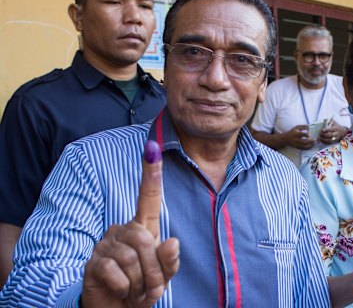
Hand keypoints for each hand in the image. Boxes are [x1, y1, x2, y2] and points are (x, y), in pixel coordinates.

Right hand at [81, 141, 179, 307]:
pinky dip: (125, 288)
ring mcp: (105, 246)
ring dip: (141, 282)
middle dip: (155, 271)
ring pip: (133, 258)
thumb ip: (169, 262)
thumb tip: (172, 242)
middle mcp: (122, 232)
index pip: (148, 199)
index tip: (152, 148)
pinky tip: (120, 291)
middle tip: (150, 288)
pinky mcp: (93, 263)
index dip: (151, 175)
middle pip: (146, 240)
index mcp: (142, 230)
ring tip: (135, 290)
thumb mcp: (161, 278)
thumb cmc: (140, 290)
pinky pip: (117, 272)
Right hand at [286, 125, 316, 148]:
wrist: (286, 139)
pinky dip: (308, 148)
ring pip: (304, 146)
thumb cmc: (293, 131)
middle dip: (309, 141)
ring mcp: (296, 144)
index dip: (306, 135)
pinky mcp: (297, 147)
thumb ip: (303, 126)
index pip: (301, 134)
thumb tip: (310, 126)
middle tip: (315, 140)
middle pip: (303, 141)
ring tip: (314, 143)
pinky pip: (303, 149)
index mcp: (295, 133)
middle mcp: (295, 139)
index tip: (310, 135)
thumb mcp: (297, 127)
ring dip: (310, 145)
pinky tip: (312, 146)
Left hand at [320, 120, 346, 143]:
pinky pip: (329, 143)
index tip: (323, 130)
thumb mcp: (333, 122)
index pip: (332, 129)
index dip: (327, 130)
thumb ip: (328, 121)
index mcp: (336, 128)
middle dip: (324, 135)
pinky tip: (321, 140)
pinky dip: (324, 142)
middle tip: (320, 134)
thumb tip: (323, 120)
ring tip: (319, 137)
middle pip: (331, 135)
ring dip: (324, 139)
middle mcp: (336, 134)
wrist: (342, 132)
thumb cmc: (336, 126)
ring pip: (330, 140)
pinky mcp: (334, 142)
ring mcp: (336, 139)